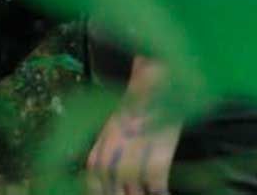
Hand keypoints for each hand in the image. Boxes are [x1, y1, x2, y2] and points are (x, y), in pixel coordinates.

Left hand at [86, 57, 181, 194]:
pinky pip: (155, 175)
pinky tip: (163, 194)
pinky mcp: (160, 140)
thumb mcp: (119, 120)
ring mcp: (138, 138)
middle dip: (118, 194)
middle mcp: (117, 136)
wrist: (161, 74)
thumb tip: (108, 173)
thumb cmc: (144, 100)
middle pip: (110, 177)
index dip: (96, 188)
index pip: (93, 168)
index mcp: (106, 132)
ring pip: (131, 179)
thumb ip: (109, 144)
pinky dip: (158, 191)